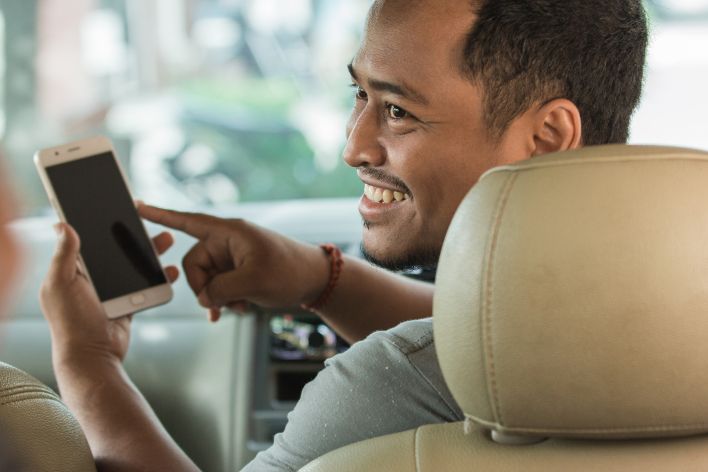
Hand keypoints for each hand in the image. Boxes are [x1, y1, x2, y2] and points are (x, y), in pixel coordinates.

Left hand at [40, 223, 178, 365]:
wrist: (93, 356)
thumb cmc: (72, 322)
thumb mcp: (61, 284)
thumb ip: (64, 254)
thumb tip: (61, 223)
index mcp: (71, 270)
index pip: (86, 238)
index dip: (98, 221)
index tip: (115, 205)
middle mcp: (90, 278)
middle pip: (115, 248)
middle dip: (133, 233)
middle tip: (146, 219)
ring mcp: (110, 290)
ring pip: (133, 264)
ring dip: (150, 251)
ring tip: (166, 240)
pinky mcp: (126, 302)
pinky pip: (145, 284)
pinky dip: (158, 276)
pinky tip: (170, 270)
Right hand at [138, 204, 329, 321]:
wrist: (316, 280)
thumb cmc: (290, 271)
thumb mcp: (253, 282)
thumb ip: (220, 290)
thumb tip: (205, 298)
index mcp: (228, 232)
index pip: (187, 221)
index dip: (160, 215)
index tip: (137, 206)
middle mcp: (227, 241)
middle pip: (194, 265)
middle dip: (204, 288)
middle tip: (220, 306)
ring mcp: (233, 256)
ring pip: (207, 279)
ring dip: (218, 297)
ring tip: (238, 307)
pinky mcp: (239, 270)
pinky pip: (219, 285)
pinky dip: (225, 299)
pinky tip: (238, 308)